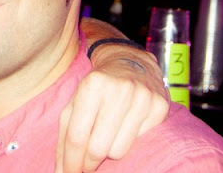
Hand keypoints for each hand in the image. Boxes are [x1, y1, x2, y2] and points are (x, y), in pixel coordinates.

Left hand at [54, 45, 169, 172]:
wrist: (130, 61)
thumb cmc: (97, 86)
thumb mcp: (76, 101)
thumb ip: (66, 133)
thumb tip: (61, 168)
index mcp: (93, 84)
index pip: (77, 135)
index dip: (71, 161)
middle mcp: (119, 89)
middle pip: (98, 147)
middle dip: (87, 164)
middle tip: (84, 167)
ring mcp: (143, 97)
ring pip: (119, 150)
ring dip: (109, 151)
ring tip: (106, 137)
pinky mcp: (161, 107)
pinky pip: (139, 142)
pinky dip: (128, 141)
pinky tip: (125, 126)